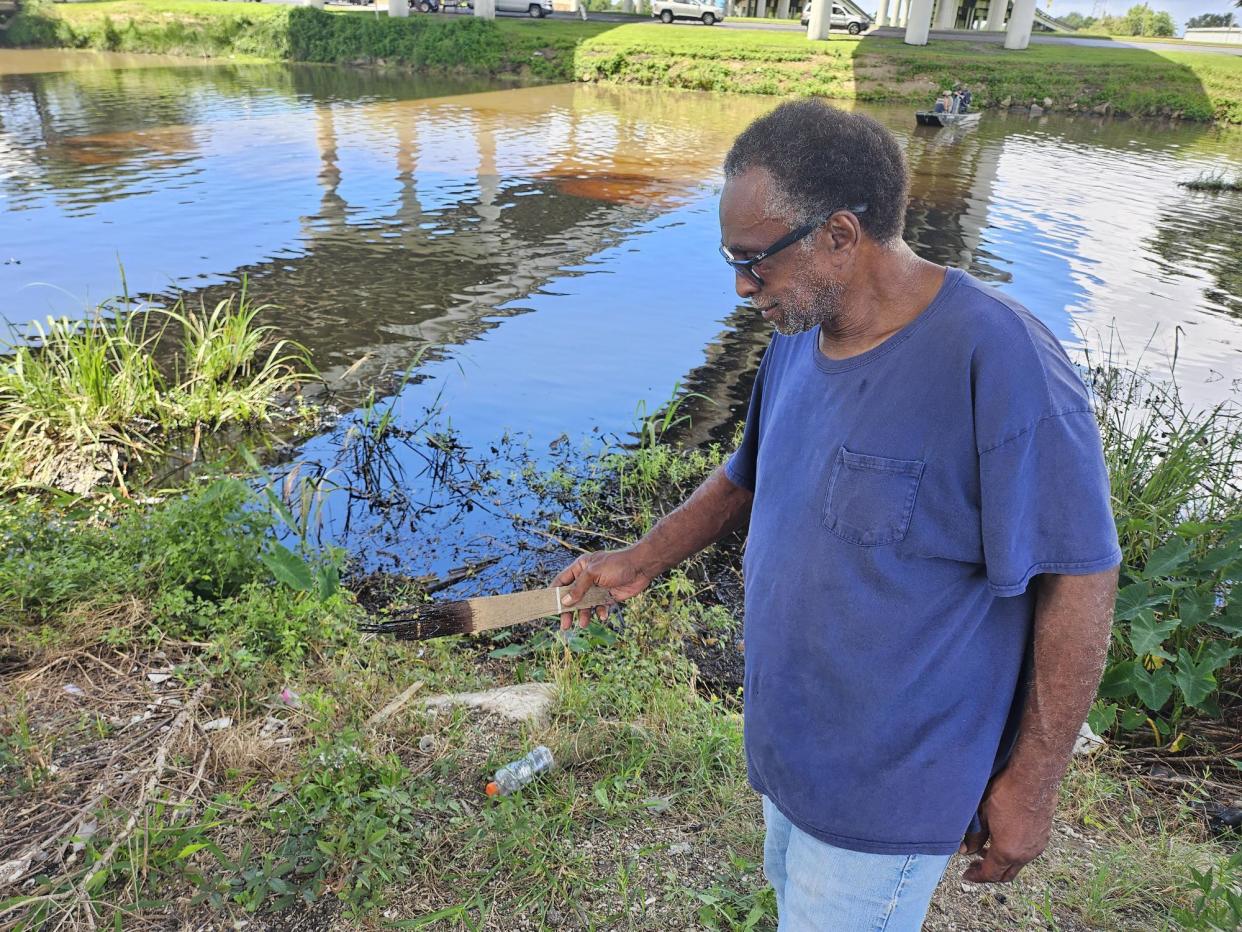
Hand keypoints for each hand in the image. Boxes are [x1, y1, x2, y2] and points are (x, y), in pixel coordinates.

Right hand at [555, 547, 655, 629]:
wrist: (641, 567)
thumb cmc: (617, 564)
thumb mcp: (593, 573)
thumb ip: (579, 588)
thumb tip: (565, 602)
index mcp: (580, 568)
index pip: (562, 581)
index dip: (554, 593)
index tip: (547, 606)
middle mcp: (587, 579)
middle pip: (572, 597)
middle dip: (568, 611)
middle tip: (564, 625)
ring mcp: (597, 589)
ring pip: (585, 605)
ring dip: (583, 615)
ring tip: (583, 624)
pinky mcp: (608, 597)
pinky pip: (599, 608)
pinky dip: (600, 613)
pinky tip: (603, 615)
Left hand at [959, 768, 1056, 883]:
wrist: (1033, 779)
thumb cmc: (1006, 793)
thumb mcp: (982, 815)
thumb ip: (974, 837)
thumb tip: (965, 851)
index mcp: (1008, 851)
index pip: (990, 874)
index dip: (976, 876)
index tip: (966, 874)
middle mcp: (1025, 855)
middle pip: (1006, 875)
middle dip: (989, 873)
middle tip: (974, 865)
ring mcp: (1037, 847)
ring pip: (1017, 864)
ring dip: (1002, 862)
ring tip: (987, 850)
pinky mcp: (1044, 837)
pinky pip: (1027, 853)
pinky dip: (1013, 853)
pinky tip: (1004, 840)